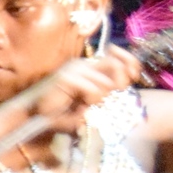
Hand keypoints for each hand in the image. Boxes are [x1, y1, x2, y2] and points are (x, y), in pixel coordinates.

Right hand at [20, 47, 135, 131]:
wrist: (37, 117)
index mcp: (90, 66)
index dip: (132, 63)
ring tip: (89, 102)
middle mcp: (83, 64)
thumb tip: (124, 80)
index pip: (118, 55)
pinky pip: (93, 89)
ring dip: (102, 95)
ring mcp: (74, 69)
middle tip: (115, 92)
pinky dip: (91, 99)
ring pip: (105, 80)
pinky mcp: (66, 78)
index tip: (135, 77)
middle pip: (116, 62)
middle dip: (122, 79)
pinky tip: (81, 104)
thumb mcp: (92, 100)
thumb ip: (107, 89)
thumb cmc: (63, 111)